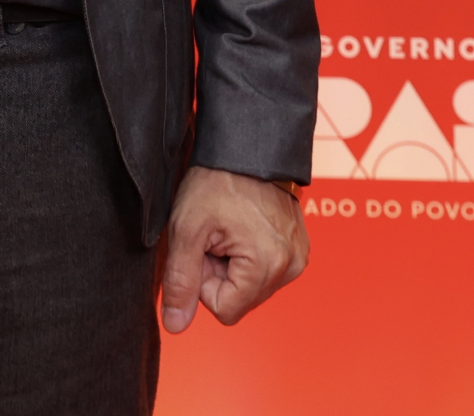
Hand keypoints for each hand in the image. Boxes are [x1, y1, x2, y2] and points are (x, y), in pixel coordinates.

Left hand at [158, 164, 308, 333]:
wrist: (246, 147)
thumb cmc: (217, 181)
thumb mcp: (187, 230)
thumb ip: (180, 281)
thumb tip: (175, 325)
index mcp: (267, 265)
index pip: (224, 310)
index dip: (205, 281)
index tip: (205, 247)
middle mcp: (291, 267)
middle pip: (240, 301)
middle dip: (220, 273)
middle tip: (215, 235)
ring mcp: (298, 258)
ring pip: (251, 288)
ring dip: (234, 265)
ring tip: (228, 229)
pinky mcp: (298, 249)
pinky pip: (265, 272)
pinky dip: (249, 256)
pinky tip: (242, 228)